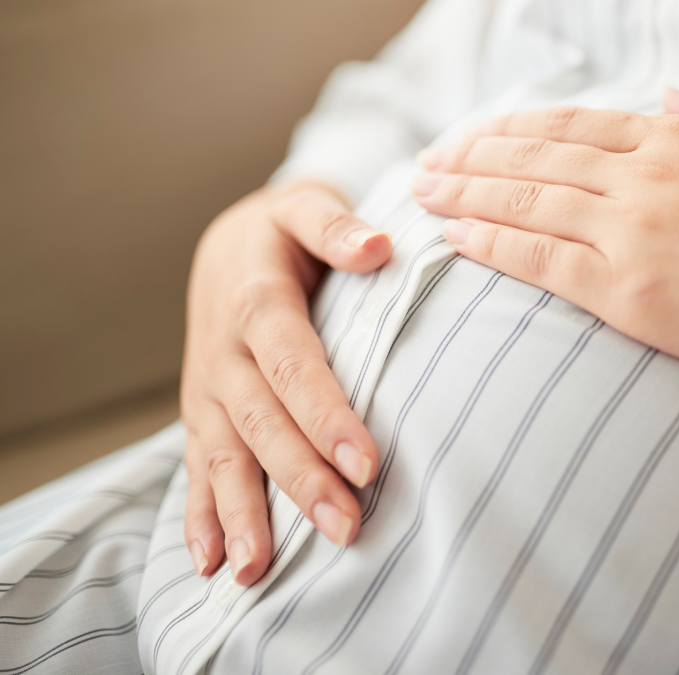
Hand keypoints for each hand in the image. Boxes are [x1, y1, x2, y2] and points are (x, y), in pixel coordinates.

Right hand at [182, 180, 391, 584]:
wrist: (229, 243)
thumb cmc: (283, 231)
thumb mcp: (305, 206)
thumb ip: (335, 224)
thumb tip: (377, 247)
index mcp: (255, 302)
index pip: (293, 364)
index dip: (325, 414)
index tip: (365, 462)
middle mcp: (223, 352)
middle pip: (260, 422)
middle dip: (300, 479)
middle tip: (343, 528)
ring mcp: (206, 388)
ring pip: (222, 455)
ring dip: (241, 513)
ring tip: (258, 569)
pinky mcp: (202, 413)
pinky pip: (195, 466)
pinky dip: (200, 515)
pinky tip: (211, 562)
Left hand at [412, 91, 678, 507]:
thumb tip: (669, 97)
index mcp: (676, 141)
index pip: (574, 130)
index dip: (517, 130)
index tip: (478, 135)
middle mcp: (642, 177)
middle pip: (535, 160)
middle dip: (473, 159)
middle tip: (427, 162)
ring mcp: (630, 231)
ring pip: (526, 204)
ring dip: (467, 196)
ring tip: (424, 193)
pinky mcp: (628, 290)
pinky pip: (540, 260)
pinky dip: (491, 244)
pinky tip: (453, 238)